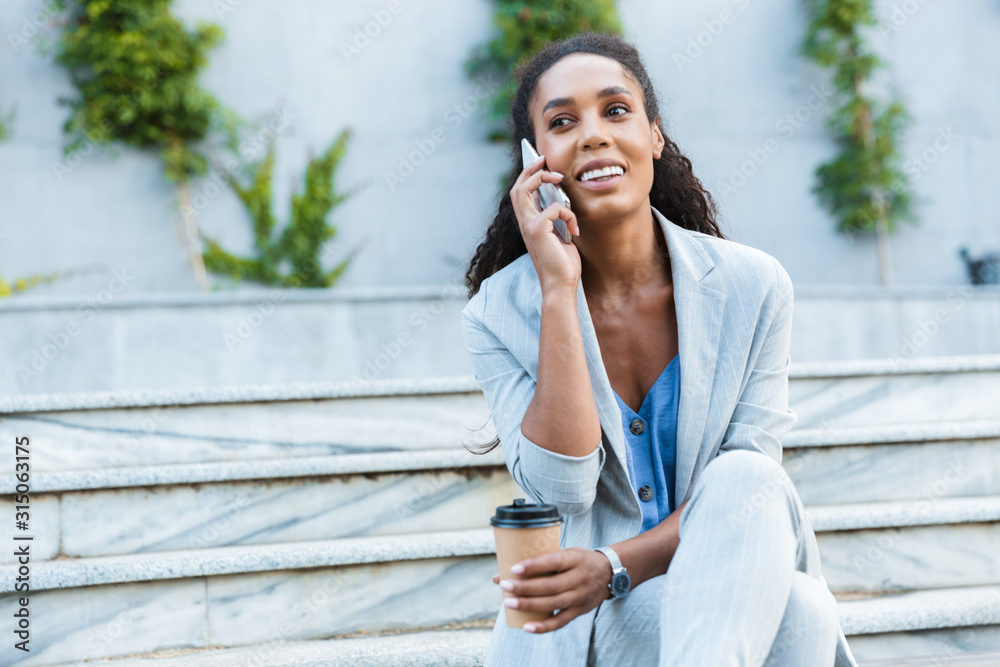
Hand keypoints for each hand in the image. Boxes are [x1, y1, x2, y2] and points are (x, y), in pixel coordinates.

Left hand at [491, 547, 611, 633]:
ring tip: (509, 603)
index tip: (514, 568)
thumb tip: (501, 574)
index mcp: (575, 558)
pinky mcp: (580, 611)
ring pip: (554, 603)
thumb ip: (539, 561)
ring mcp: (580, 596)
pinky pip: (561, 621)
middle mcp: (580, 578)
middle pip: (551, 585)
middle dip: (526, 587)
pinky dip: (544, 626)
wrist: (609, 573)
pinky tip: (527, 627)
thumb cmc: (578, 560)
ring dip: (530, 605)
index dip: (534, 566)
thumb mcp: (565, 553)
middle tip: (505, 586)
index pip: (553, 561)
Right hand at [510, 155, 581, 293]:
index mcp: (528, 224)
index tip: (540, 164)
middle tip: (544, 159)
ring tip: (559, 177)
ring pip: (525, 189)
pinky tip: (575, 231)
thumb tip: (561, 198)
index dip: (527, 177)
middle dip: (530, 169)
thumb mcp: (559, 235)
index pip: (520, 194)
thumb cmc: (563, 264)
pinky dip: (569, 214)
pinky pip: (556, 208)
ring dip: (542, 178)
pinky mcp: (538, 229)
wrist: (561, 284)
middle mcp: (524, 223)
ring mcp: (528, 226)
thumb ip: (556, 218)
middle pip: (518, 187)